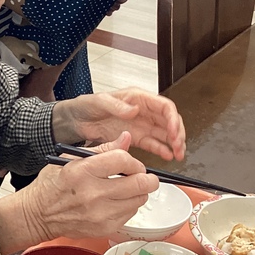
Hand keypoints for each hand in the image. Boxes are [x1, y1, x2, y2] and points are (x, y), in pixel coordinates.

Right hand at [0, 133, 157, 253]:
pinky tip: (117, 201)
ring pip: (139, 200)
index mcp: (83, 171)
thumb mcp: (72, 158)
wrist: (39, 214)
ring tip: (128, 188)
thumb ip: (103, 149)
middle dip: (147, 178)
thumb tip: (126, 137)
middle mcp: (93, 193)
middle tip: (144, 176)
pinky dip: (129, 206)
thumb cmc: (53, 183)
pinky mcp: (104, 228)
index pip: (123, 160)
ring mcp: (100, 214)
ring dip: (139, 192)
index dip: (134, 161)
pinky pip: (130, 214)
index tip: (133, 164)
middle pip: (139, 183)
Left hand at [53, 88, 185, 160]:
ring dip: (174, 143)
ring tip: (178, 155)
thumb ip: (117, 106)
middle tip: (179, 146)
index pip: (164, 106)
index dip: (173, 119)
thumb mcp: (99, 102)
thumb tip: (134, 109)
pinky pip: (153, 144)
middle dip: (178, 133)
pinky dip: (162, 150)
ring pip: (165, 133)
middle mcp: (143, 111)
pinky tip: (168, 156)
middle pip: (169, 121)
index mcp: (138, 98)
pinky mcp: (135, 138)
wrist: (75, 121)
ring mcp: (141, 125)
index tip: (174, 132)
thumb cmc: (86, 105)